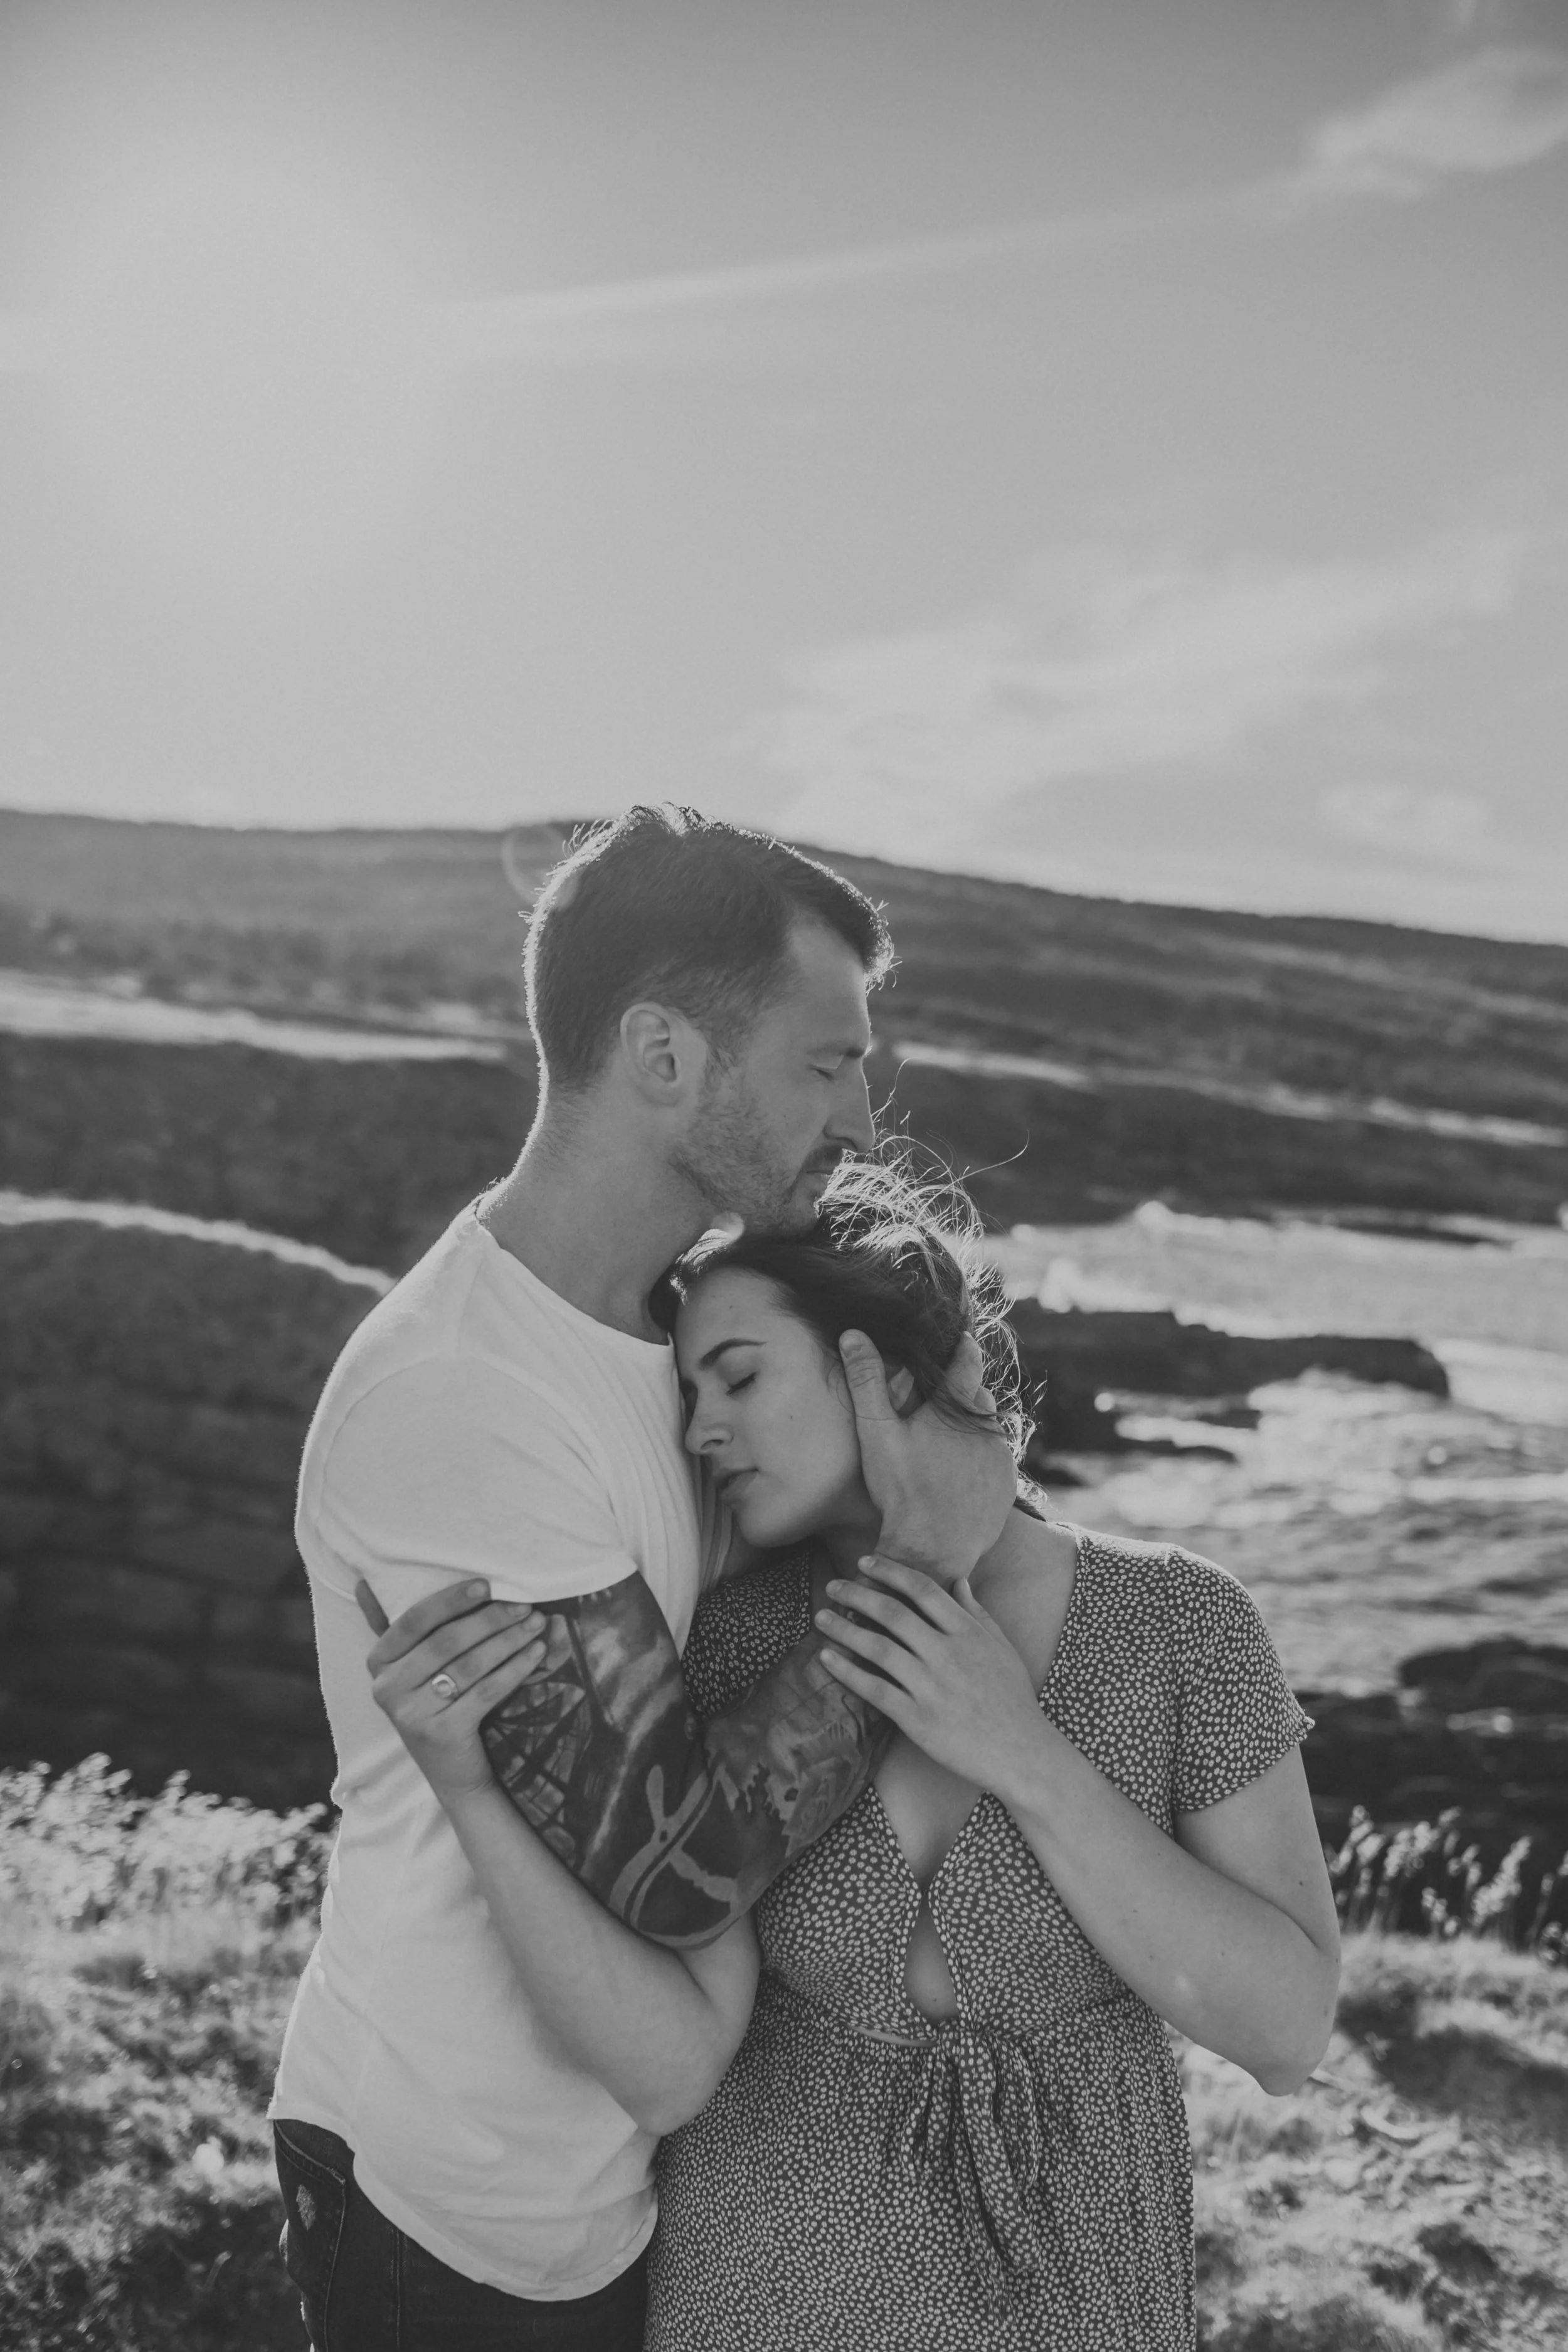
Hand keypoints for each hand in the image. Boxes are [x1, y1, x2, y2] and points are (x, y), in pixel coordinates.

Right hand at [355, 1578, 547, 1802]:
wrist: (454, 1774)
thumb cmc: (438, 1705)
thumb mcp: (413, 1669)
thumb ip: (399, 1627)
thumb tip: (362, 1580)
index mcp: (378, 1661)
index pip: (414, 1619)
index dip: (451, 1600)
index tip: (487, 1585)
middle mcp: (386, 1687)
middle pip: (446, 1641)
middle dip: (490, 1619)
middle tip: (525, 1606)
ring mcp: (411, 1713)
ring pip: (468, 1664)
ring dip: (508, 1640)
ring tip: (537, 1624)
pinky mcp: (440, 1733)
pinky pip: (485, 1692)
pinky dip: (514, 1669)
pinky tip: (537, 1653)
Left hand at [813, 1557, 1043, 1796]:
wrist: (1020, 1752)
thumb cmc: (1013, 1699)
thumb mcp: (1002, 1647)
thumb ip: (977, 1612)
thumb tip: (959, 1580)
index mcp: (968, 1633)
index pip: (923, 1590)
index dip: (890, 1572)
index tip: (865, 1563)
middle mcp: (947, 1654)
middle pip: (893, 1613)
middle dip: (857, 1594)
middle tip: (833, 1586)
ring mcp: (931, 1687)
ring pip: (878, 1648)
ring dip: (844, 1629)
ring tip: (820, 1618)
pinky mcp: (917, 1719)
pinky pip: (875, 1689)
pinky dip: (847, 1672)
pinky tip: (826, 1659)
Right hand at [838, 1330, 1015, 1576]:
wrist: (933, 1548)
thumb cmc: (901, 1489)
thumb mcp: (876, 1431)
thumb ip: (865, 1380)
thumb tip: (854, 1334)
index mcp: (956, 1408)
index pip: (967, 1362)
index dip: (964, 1349)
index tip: (962, 1341)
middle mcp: (987, 1427)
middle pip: (979, 1396)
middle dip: (964, 1394)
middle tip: (942, 1402)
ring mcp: (1001, 1458)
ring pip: (991, 1428)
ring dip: (974, 1428)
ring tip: (950, 1440)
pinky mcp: (1008, 1485)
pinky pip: (998, 1461)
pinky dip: (983, 1459)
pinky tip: (960, 1473)